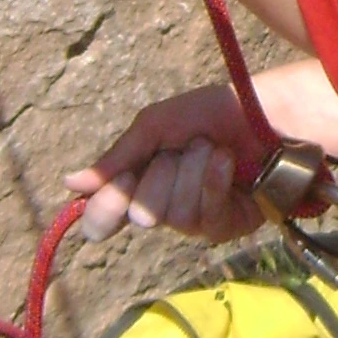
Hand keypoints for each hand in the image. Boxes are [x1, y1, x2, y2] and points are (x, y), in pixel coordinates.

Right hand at [64, 84, 272, 244]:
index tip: (109, 204)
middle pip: (141, 213)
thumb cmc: (215, 112)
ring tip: (212, 149)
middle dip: (161, 175)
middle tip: (180, 149)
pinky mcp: (228, 225)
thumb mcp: (157, 125)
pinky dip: (213, 183)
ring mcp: (197, 218)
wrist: (268, 112)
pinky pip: (205, 218)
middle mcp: (166, 204)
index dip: (107, 209)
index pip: (111, 210)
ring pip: (173, 216)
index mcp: (144, 178)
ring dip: (192, 173)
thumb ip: (118, 157)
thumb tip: (70, 184)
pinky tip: (226, 164)